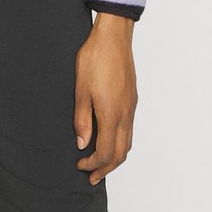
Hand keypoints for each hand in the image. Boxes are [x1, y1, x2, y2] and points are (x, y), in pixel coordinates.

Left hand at [74, 13, 136, 184]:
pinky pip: (130, 130)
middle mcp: (125, 114)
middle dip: (105, 168)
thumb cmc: (94, 58)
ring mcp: (131, 107)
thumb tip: (82, 144)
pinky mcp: (132, 99)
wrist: (113, 36)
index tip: (79, 164)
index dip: (92, 164)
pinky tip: (109, 138)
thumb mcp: (80, 88)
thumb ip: (82, 119)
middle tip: (91, 176)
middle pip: (120, 154)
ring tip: (100, 163)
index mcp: (111, 113)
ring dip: (115, 157)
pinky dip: (120, 143)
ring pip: (128, 143)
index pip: (105, 152)